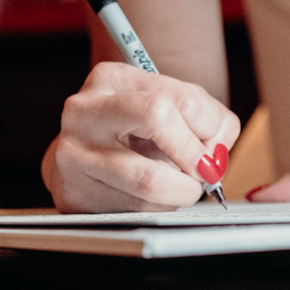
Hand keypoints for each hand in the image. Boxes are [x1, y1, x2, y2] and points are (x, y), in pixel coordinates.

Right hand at [43, 62, 241, 211]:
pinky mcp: (73, 194)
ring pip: (150, 181)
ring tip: (180, 185)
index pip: (178, 99)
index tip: (213, 145)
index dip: (209, 127)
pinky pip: (136, 209)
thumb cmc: (133, 129)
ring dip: (181, 191)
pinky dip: (160, 208)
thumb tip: (215, 156)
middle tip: (203, 171)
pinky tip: (153, 197)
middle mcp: (85, 111)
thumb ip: (207, 119)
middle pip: (158, 119)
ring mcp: (73, 154)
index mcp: (112, 79)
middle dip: (193, 154)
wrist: (80, 156)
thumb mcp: (169, 105)